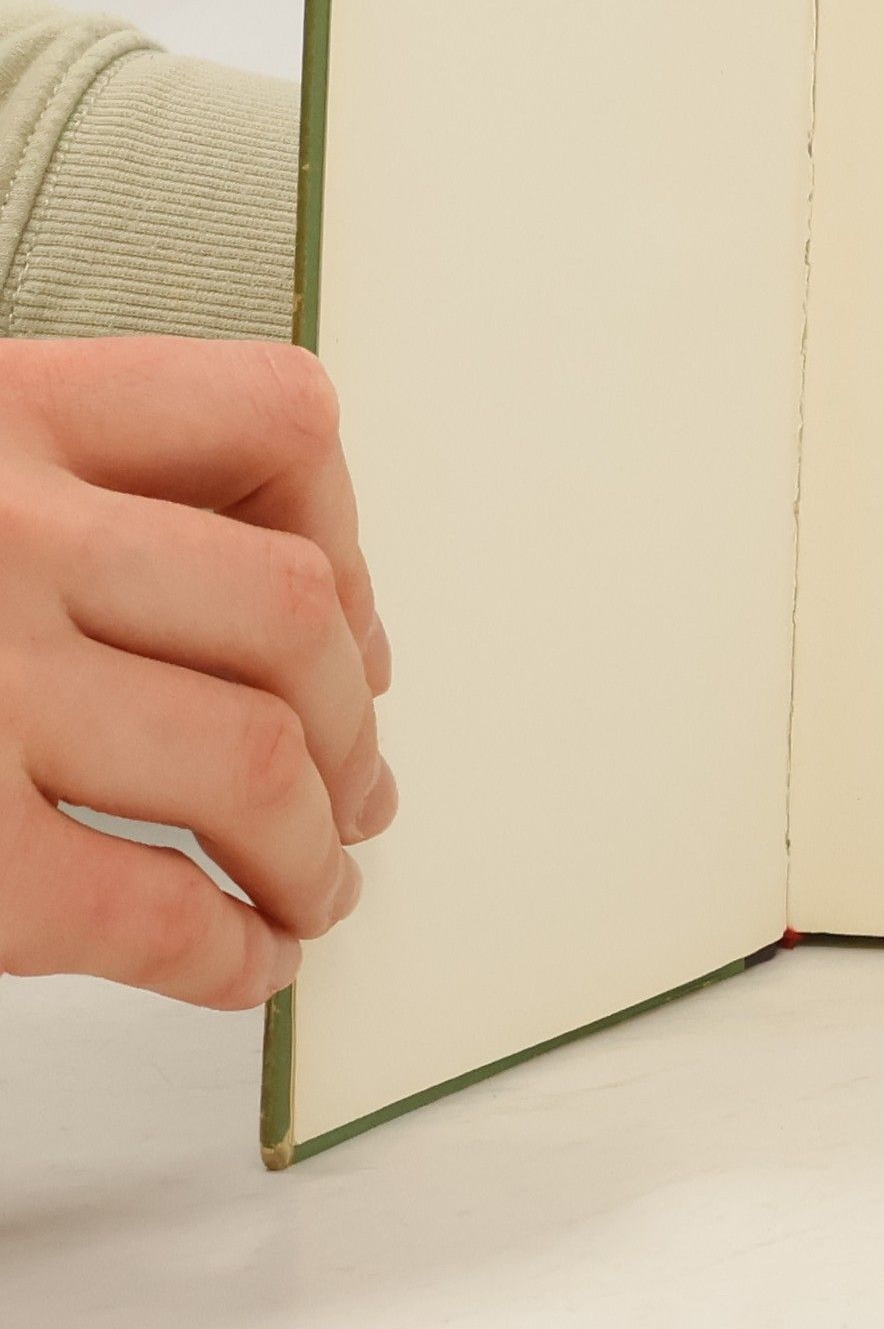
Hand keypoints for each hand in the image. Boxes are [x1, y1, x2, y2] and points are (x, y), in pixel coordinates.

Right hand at [0, 337, 394, 1007]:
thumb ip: (59, 490)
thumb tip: (280, 611)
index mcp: (3, 409)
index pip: (276, 421)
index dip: (347, 535)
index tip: (349, 622)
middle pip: (292, 610)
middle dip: (349, 720)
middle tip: (358, 787)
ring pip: (249, 755)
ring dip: (316, 842)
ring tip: (321, 883)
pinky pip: (139, 908)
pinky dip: (224, 951)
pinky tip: (243, 965)